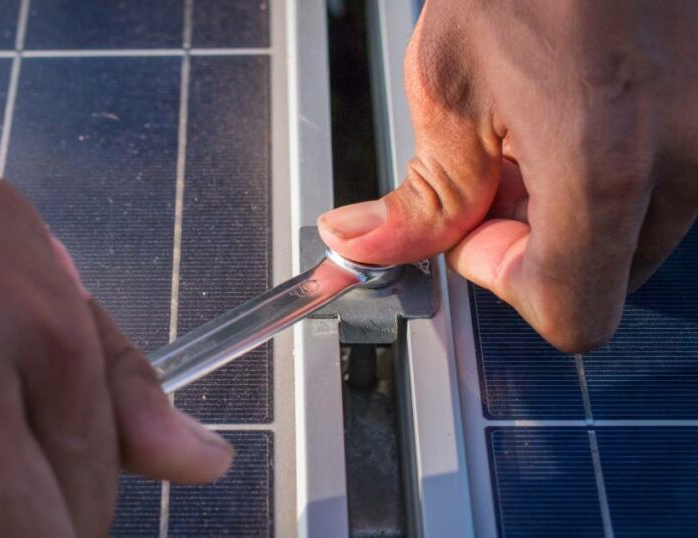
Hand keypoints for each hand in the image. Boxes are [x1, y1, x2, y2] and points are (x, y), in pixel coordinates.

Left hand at [319, 0, 696, 350]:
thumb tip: (364, 249)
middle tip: (496, 169)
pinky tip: (578, 112)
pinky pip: (668, 186)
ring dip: (574, 206)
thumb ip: (420, 195)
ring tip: (538, 124)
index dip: (506, 281)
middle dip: (536, 240)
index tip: (474, 230)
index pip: (572, 313)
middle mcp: (685, 161)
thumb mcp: (446, 85)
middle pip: (602, 277)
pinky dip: (615, 173)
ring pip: (635, 234)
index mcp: (607, 164)